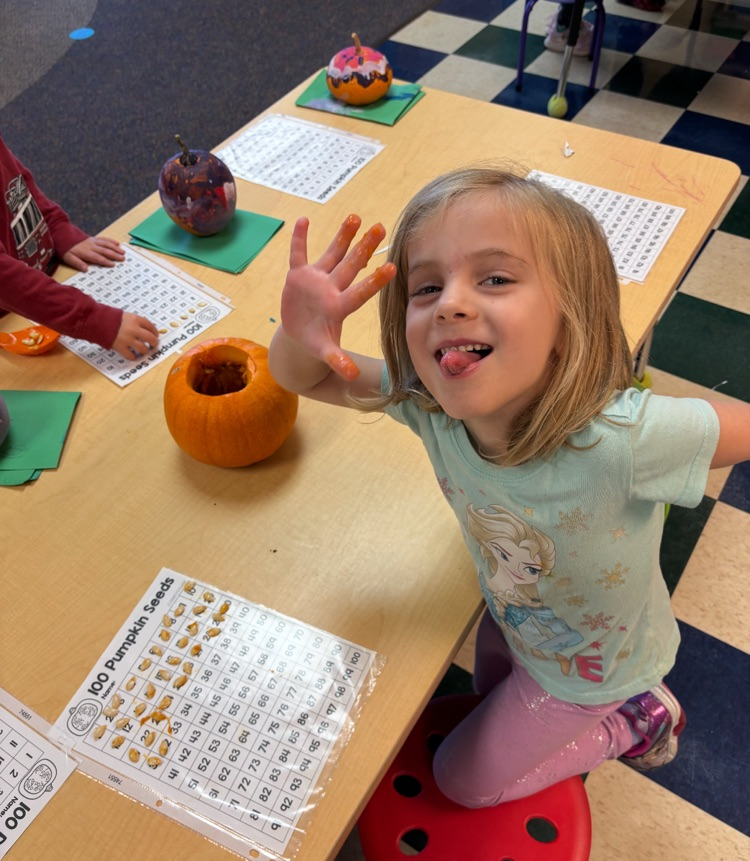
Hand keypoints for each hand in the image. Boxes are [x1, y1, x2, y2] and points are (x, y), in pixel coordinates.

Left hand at [62, 236, 124, 271]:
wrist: (62, 235)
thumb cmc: (66, 249)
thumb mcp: (68, 258)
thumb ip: (77, 263)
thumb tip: (86, 269)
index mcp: (85, 252)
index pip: (97, 257)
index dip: (105, 261)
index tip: (113, 264)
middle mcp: (91, 246)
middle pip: (104, 250)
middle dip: (114, 255)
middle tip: (123, 258)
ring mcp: (93, 241)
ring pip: (106, 244)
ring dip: (115, 248)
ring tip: (123, 252)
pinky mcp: (93, 238)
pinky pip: (103, 239)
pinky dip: (111, 241)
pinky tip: (117, 243)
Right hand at [111, 313, 158, 359]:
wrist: (96, 321)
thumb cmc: (109, 317)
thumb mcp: (124, 315)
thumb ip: (134, 322)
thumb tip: (143, 330)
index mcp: (135, 319)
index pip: (150, 326)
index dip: (155, 331)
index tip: (155, 335)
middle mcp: (134, 329)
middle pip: (150, 338)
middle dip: (154, 343)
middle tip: (153, 345)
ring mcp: (127, 339)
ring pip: (143, 348)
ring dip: (145, 351)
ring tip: (143, 351)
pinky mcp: (120, 347)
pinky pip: (131, 355)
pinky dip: (133, 356)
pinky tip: (133, 355)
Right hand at [282, 215, 394, 379]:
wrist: (300, 335)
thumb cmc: (317, 342)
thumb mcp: (325, 352)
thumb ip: (337, 360)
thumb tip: (350, 375)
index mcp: (340, 306)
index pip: (360, 291)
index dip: (375, 281)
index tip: (392, 267)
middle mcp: (332, 288)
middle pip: (350, 265)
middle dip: (364, 246)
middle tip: (381, 227)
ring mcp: (316, 279)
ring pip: (332, 253)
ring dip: (342, 236)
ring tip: (355, 216)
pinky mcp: (299, 275)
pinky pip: (299, 254)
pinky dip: (299, 239)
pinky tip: (304, 220)